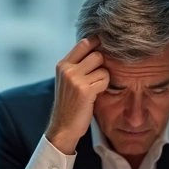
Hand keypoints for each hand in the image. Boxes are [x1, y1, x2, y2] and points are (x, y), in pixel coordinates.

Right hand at [45, 39, 107, 154]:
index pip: (84, 43)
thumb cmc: (70, 103)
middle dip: (103, 65)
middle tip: (98, 77)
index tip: (106, 45)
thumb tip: (97, 47)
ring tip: (95, 88)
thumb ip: (78, 64)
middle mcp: (67, 69)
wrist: (63, 126)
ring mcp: (75, 79)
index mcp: (63, 65)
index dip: (97, 42)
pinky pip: (105, 79)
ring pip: (103, 67)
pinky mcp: (85, 90)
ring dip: (104, 77)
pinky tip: (96, 94)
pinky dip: (104, 87)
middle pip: (97, 54)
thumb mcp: (68, 80)